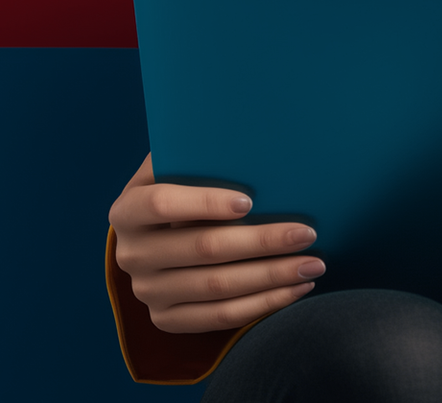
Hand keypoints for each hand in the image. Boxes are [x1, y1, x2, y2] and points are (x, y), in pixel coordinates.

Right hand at [109, 154, 324, 332]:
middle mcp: (131, 254)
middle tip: (307, 233)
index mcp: (128, 210)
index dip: (205, 202)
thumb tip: (241, 122)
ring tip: (314, 263)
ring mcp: (147, 292)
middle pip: (202, 249)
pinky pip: (220, 317)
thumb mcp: (176, 166)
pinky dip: (264, 304)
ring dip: (272, 276)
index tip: (249, 201)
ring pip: (217, 287)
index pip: (162, 204)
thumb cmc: (182, 187)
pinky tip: (297, 289)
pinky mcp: (167, 319)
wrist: (155, 236)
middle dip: (260, 241)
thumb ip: (195, 150)